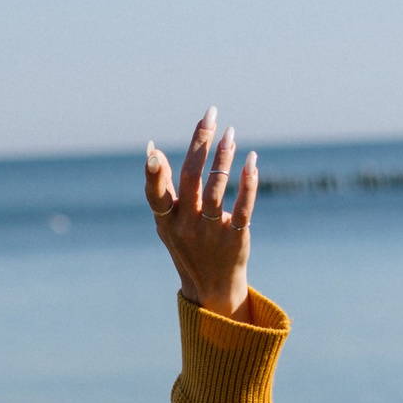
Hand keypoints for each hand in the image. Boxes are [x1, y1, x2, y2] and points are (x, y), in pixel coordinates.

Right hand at [146, 108, 259, 319]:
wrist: (212, 287)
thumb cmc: (188, 247)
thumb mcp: (168, 223)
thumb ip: (162, 189)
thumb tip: (151, 150)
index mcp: (167, 221)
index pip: (157, 195)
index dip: (153, 175)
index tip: (153, 153)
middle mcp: (187, 226)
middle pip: (191, 179)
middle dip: (200, 143)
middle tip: (210, 115)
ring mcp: (211, 232)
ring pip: (217, 188)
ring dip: (224, 157)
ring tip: (230, 133)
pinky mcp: (235, 237)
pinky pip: (244, 206)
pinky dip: (249, 182)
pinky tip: (251, 160)